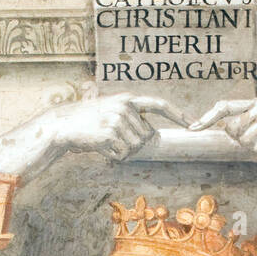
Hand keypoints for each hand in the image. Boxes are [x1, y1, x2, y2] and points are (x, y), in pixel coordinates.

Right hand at [48, 92, 190, 160]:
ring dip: (121, 151)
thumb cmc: (89, 121)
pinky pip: (121, 154)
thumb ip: (131, 118)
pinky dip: (112, 156)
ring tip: (104, 141)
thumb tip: (151, 136)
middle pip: (146, 136)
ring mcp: (118, 120)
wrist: (63, 125)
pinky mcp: (110, 134)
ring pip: (134, 147)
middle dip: (133, 143)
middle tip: (112, 138)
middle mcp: (126, 107)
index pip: (159, 105)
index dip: (177, 114)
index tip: (193, 123)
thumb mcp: (111, 111)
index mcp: (128, 99)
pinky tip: (99, 147)